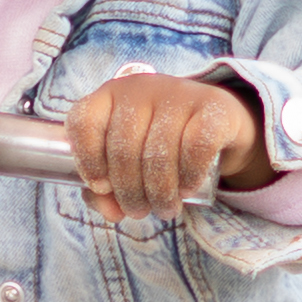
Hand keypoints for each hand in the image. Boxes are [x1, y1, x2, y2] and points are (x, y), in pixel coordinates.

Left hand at [69, 70, 267, 226]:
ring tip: (165, 209)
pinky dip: (189, 176)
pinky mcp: (213, 106)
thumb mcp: (128, 161)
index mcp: (110, 95)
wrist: (217, 121)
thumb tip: (112, 213)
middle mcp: (141, 88)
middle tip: (139, 212)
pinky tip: (187, 189)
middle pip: (123, 149)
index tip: (101, 188)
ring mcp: (178, 93)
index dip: (87, 160)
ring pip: (159, 153)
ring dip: (160, 193)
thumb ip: (109, 189)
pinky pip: (195, 148)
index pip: (84, 122)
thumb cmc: (160, 143)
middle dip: (129, 192)